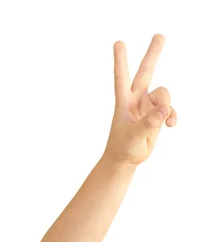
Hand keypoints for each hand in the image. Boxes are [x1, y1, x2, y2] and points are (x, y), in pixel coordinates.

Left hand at [103, 34, 176, 165]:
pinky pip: (169, 108)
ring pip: (164, 94)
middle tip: (159, 35)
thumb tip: (164, 110)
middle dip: (153, 54)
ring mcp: (146, 105)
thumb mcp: (134, 135)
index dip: (120, 60)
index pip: (122, 77)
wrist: (126, 158)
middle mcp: (136, 99)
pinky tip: (171, 125)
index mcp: (124, 101)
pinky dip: (172, 115)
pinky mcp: (156, 113)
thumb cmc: (123, 147)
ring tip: (165, 121)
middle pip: (145, 72)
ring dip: (167, 106)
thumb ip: (150, 122)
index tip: (118, 43)